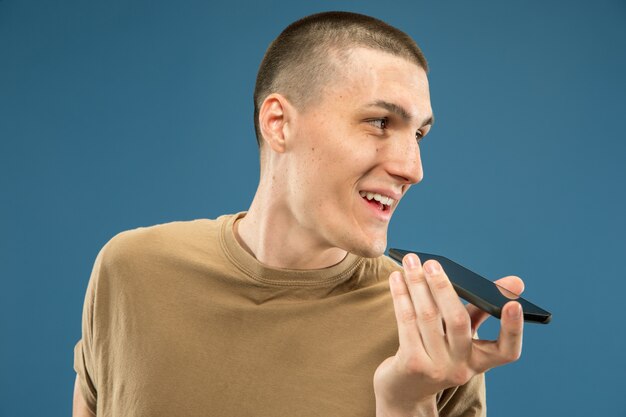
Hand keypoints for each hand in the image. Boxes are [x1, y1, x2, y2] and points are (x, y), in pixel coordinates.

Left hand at [374, 253, 523, 416]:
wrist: (405, 390)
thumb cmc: (437, 351)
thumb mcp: (461, 336)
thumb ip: (482, 308)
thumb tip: (515, 282)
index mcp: (480, 361)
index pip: (507, 351)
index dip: (513, 329)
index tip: (514, 304)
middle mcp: (461, 368)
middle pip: (458, 322)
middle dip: (443, 288)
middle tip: (432, 264)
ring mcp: (436, 368)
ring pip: (427, 317)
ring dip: (417, 284)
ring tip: (410, 262)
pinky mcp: (412, 364)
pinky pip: (407, 322)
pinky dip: (401, 296)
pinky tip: (397, 279)